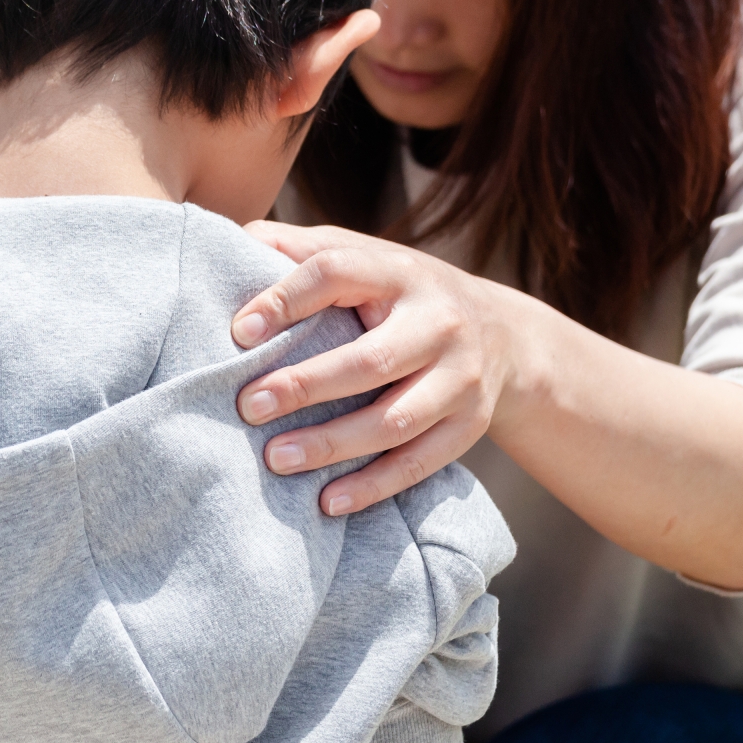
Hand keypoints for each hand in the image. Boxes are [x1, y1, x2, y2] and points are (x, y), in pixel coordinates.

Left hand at [230, 222, 527, 514]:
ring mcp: (460, 378)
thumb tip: (237, 240)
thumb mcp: (366, 258)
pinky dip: (373, 486)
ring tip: (276, 458)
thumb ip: (304, 249)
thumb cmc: (403, 295)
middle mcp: (439, 323)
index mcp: (400, 273)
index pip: (339, 273)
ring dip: (333, 444)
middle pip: (371, 360)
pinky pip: (419, 463)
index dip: (286, 299)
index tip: (239, 331)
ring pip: (395, 420)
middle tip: (248, 406)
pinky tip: (328, 501)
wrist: (505, 335)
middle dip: (305, 386)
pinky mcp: (470, 425)